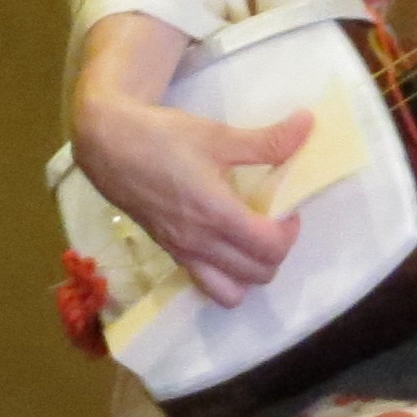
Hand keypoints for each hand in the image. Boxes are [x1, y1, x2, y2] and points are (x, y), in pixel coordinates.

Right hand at [70, 13, 304, 306]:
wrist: (107, 143)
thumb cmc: (163, 136)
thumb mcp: (217, 135)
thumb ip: (267, 140)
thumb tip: (308, 124)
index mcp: (216, 213)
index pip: (270, 248)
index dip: (290, 232)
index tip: (287, 209)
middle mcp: (200, 241)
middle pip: (258, 274)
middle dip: (275, 252)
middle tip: (271, 221)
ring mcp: (182, 251)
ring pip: (231, 292)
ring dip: (250, 274)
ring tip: (249, 241)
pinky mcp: (169, 251)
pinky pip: (205, 283)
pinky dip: (223, 277)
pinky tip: (223, 245)